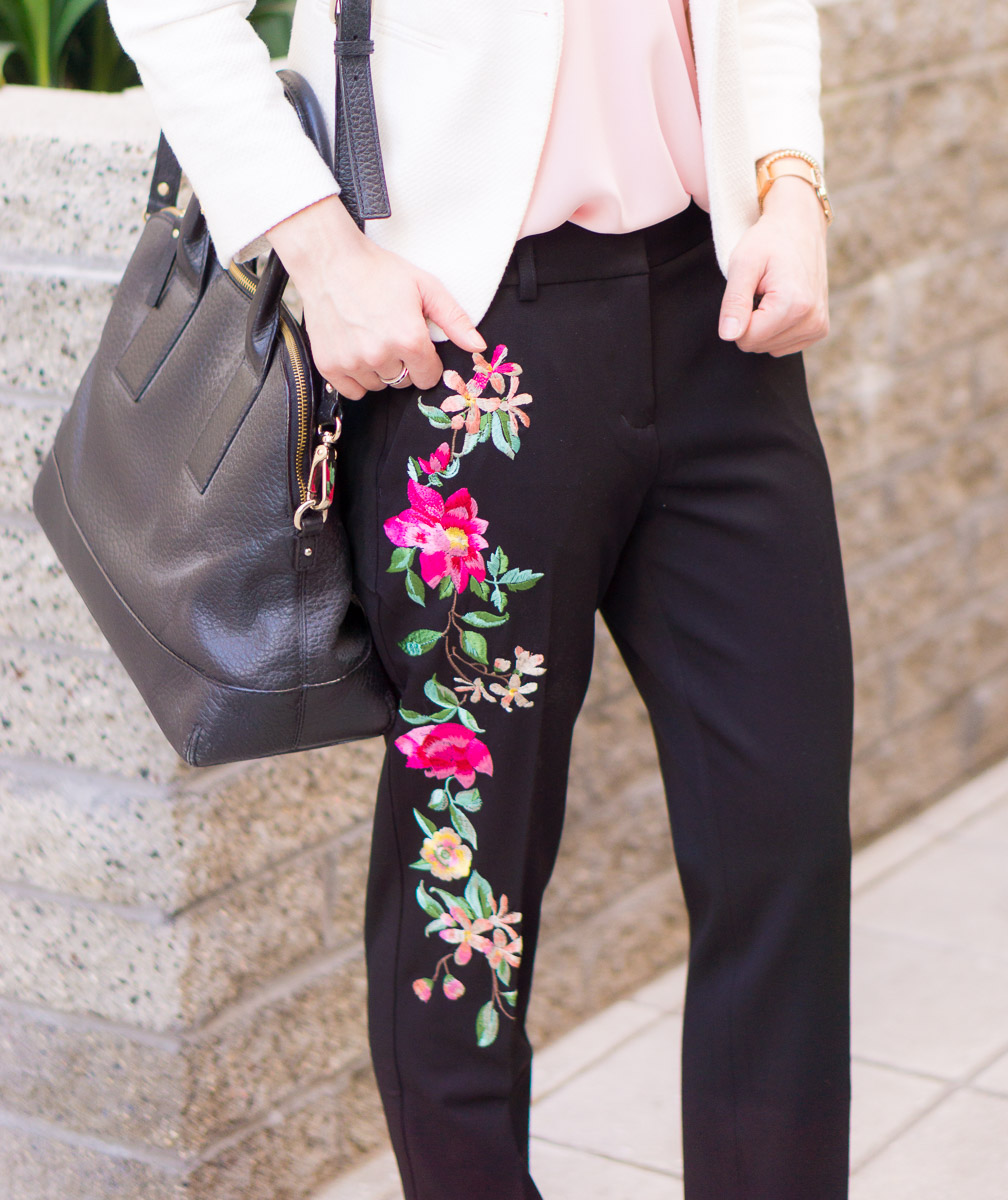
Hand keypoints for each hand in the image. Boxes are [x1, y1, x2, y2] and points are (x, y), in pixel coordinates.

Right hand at [265, 195, 485, 398]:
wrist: (328, 260)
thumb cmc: (378, 270)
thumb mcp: (424, 286)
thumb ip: (454, 319)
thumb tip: (478, 347)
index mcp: (409, 339)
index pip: (429, 377)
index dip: (427, 362)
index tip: (416, 345)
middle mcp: (381, 355)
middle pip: (403, 382)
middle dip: (402, 364)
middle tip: (390, 335)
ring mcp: (353, 362)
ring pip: (378, 386)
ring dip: (379, 370)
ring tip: (370, 339)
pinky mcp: (329, 366)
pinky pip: (353, 392)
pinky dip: (356, 378)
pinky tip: (355, 353)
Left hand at [717, 175, 829, 355]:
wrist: (800, 226)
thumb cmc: (769, 241)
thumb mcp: (743, 264)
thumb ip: (734, 302)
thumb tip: (729, 335)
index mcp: (793, 304)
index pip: (746, 339)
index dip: (737, 317)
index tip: (749, 291)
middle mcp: (811, 319)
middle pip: (757, 346)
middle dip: (751, 321)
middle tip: (761, 290)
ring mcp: (818, 326)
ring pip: (769, 348)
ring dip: (763, 324)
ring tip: (772, 294)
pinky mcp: (819, 329)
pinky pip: (783, 346)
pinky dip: (776, 329)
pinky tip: (782, 303)